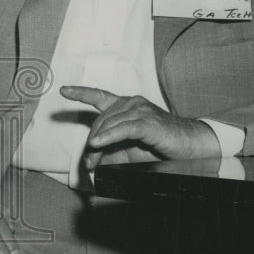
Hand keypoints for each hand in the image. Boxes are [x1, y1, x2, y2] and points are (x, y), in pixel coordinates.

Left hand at [59, 86, 219, 170]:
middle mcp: (131, 103)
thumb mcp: (130, 149)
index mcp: (126, 106)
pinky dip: (107, 137)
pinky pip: (122, 129)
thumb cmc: (161, 146)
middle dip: (90, 143)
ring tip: (92, 163)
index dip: (80, 92)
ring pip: (108, 126)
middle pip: (100, 120)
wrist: (190, 147)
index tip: (64, 90)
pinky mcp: (147, 122)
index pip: (99, 96)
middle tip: (88, 163)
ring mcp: (139, 110)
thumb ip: (111, 150)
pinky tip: (97, 144)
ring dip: (96, 146)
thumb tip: (92, 157)